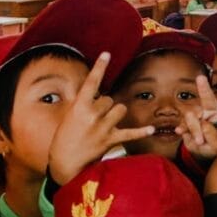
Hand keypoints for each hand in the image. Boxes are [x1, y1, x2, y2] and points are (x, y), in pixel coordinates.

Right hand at [48, 52, 155, 184]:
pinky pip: (130, 133)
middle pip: (109, 99)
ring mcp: (103, 127)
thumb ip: (84, 105)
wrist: (65, 162)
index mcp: (79, 106)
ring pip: (120, 109)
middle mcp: (92, 114)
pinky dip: (141, 131)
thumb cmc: (64, 139)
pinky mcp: (111, 140)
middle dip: (105, 105)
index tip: (107, 54)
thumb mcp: (70, 116)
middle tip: (95, 118)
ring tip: (106, 123)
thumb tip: (99, 98)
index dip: (99, 67)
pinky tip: (151, 129)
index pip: (91, 82)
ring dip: (116, 114)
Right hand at [178, 76, 216, 160]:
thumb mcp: (216, 146)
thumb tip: (205, 124)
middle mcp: (213, 111)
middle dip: (204, 88)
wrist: (199, 151)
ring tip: (199, 141)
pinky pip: (184, 121)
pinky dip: (185, 130)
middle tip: (200, 78)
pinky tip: (183, 133)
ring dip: (195, 130)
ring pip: (194, 115)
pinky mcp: (189, 117)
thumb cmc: (213, 148)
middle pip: (209, 98)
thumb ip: (213, 137)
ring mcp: (200, 113)